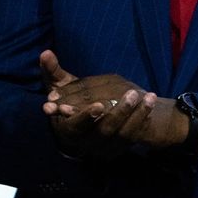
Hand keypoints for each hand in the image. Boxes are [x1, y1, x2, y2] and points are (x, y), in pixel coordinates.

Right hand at [40, 51, 187, 157]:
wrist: (89, 124)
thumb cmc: (71, 101)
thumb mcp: (60, 87)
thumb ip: (52, 72)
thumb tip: (45, 52)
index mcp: (68, 129)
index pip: (74, 126)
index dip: (85, 116)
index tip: (98, 104)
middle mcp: (87, 141)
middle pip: (102, 131)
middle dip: (118, 113)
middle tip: (132, 94)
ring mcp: (106, 145)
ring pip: (122, 133)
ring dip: (135, 113)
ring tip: (148, 95)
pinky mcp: (122, 145)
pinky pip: (135, 133)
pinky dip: (144, 116)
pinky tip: (152, 99)